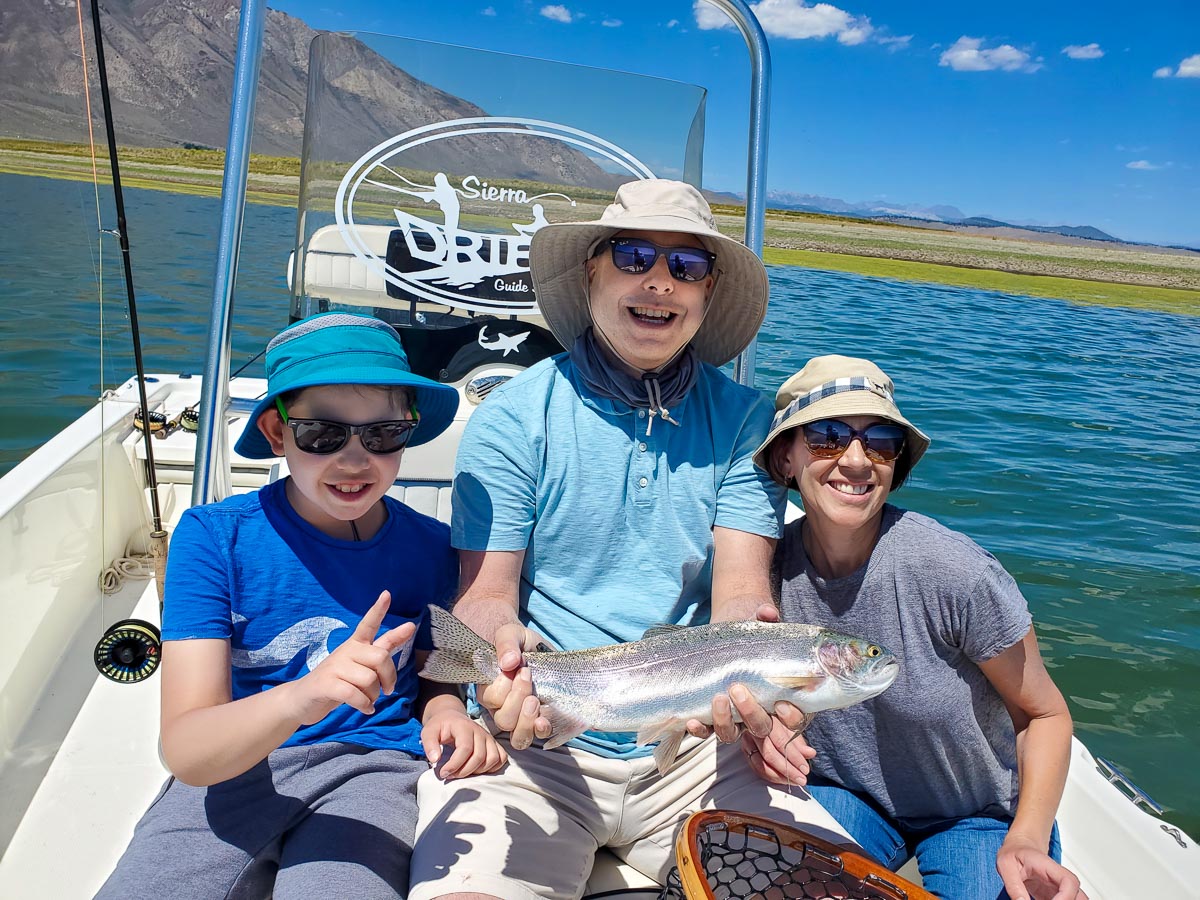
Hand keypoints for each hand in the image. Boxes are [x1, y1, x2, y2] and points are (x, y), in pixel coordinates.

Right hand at [287, 591, 414, 725]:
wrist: (302, 700)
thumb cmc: (338, 681)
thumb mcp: (361, 664)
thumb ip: (384, 647)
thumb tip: (409, 627)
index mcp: (355, 645)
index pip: (368, 624)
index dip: (378, 610)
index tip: (387, 594)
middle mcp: (345, 651)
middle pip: (380, 657)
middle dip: (389, 677)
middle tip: (386, 691)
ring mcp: (334, 667)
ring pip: (370, 680)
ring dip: (374, 695)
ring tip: (368, 700)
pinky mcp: (326, 684)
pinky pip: (355, 695)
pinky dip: (365, 705)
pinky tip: (366, 709)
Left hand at [421, 710, 507, 779]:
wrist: (451, 718)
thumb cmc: (440, 727)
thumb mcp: (428, 732)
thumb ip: (429, 745)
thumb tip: (435, 760)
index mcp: (464, 727)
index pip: (465, 748)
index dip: (455, 765)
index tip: (443, 773)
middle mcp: (480, 731)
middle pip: (479, 757)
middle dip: (464, 771)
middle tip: (450, 775)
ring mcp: (489, 738)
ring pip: (492, 759)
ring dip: (478, 771)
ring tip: (463, 772)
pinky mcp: (493, 743)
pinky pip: (501, 758)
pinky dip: (492, 768)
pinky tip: (477, 770)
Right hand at [476, 622, 550, 749]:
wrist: (538, 646)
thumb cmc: (518, 642)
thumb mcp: (510, 634)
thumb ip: (506, 644)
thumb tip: (508, 663)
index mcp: (490, 689)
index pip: (491, 699)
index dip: (504, 686)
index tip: (520, 667)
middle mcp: (503, 708)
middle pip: (504, 720)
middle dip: (517, 700)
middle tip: (528, 678)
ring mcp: (522, 717)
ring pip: (518, 737)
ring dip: (527, 722)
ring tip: (535, 701)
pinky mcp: (540, 719)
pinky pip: (538, 736)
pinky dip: (541, 730)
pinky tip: (544, 721)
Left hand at [685, 604, 782, 740]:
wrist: (726, 632)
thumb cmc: (751, 631)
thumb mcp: (760, 622)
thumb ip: (766, 617)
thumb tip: (767, 613)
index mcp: (781, 695)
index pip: (793, 718)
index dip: (791, 718)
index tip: (781, 704)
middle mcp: (759, 711)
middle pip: (762, 727)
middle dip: (751, 714)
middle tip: (738, 689)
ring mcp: (734, 715)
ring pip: (733, 733)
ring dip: (725, 722)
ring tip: (718, 699)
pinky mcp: (712, 715)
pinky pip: (707, 730)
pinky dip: (700, 729)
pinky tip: (692, 721)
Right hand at [742, 707, 815, 785]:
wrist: (759, 709)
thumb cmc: (780, 714)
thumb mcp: (792, 720)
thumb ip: (800, 738)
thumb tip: (810, 753)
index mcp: (767, 716)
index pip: (781, 740)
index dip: (794, 756)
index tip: (805, 768)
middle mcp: (753, 727)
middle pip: (769, 754)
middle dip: (787, 770)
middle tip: (802, 779)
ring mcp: (746, 738)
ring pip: (760, 763)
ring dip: (779, 776)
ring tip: (795, 781)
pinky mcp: (744, 748)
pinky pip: (755, 766)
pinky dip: (769, 775)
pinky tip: (782, 778)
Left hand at [997, 836, 1087, 899]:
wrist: (1018, 847)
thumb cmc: (1014, 852)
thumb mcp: (1005, 865)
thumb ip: (1013, 885)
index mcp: (1049, 867)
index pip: (1069, 882)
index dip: (1066, 897)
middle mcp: (1058, 878)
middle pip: (1079, 895)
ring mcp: (1058, 888)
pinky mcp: (1054, 896)